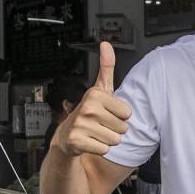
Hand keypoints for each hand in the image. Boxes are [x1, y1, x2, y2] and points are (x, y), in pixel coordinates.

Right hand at [53, 42, 131, 156]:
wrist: (67, 136)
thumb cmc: (89, 112)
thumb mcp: (100, 89)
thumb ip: (106, 67)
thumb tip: (106, 44)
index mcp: (95, 94)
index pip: (127, 113)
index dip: (120, 116)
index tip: (107, 112)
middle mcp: (87, 108)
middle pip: (123, 127)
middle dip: (115, 129)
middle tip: (101, 125)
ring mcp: (81, 125)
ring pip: (115, 140)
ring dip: (108, 140)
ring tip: (96, 133)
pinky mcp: (77, 141)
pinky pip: (105, 149)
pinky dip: (100, 149)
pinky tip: (90, 142)